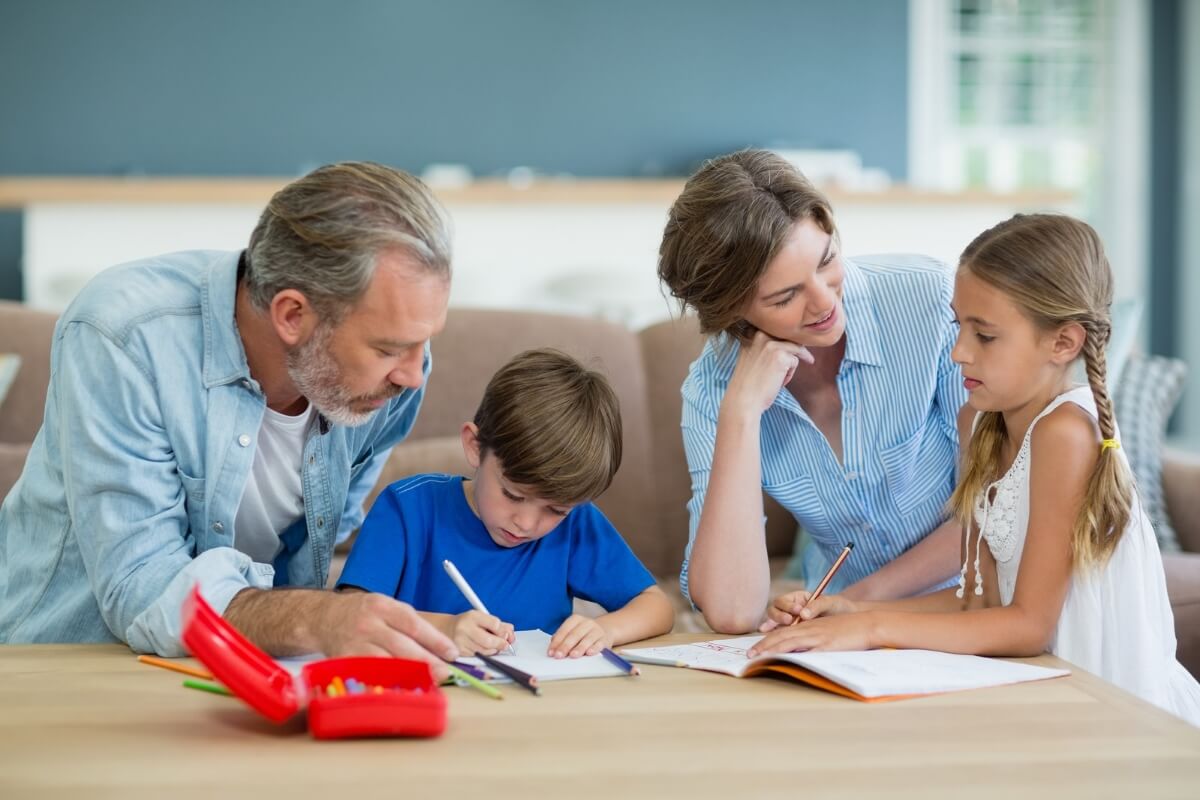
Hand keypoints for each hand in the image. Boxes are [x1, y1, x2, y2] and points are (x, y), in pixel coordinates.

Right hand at [315, 592, 457, 679]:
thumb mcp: (387, 608)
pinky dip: (386, 683)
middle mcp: (368, 624)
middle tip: (445, 673)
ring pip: (385, 664)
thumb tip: (441, 648)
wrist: (325, 617)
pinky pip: (369, 676)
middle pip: (401, 646)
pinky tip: (401, 689)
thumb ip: (411, 625)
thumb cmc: (365, 614)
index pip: (413, 624)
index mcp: (382, 606)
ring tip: (428, 683)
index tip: (452, 653)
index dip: (435, 640)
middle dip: (427, 662)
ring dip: (409, 675)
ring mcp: (354, 644)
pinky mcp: (345, 662)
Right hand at [452, 610, 514, 655]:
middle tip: (505, 645)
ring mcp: (460, 641)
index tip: (505, 634)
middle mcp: (464, 628)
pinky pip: (477, 656)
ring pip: (484, 651)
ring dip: (493, 651)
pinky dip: (484, 654)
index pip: (495, 624)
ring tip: (494, 647)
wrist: (445, 628)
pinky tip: (484, 650)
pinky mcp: (458, 652)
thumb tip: (511, 633)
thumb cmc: (467, 623)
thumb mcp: (481, 618)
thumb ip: (498, 624)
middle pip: (489, 641)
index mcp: (473, 616)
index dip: (503, 631)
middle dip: (500, 644)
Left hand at [548, 614, 611, 657]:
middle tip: (559, 656)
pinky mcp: (605, 639)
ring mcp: (596, 630)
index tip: (551, 653)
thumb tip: (553, 648)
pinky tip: (589, 653)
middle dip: (565, 646)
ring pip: (587, 639)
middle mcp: (586, 623)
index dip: (557, 642)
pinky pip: (599, 644)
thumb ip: (562, 638)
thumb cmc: (584, 633)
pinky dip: (594, 648)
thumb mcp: (572, 631)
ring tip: (573, 655)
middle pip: (574, 635)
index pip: (564, 630)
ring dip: (579, 648)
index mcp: (575, 619)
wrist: (606, 629)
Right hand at [725, 331, 814, 415]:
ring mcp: (771, 344)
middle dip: (795, 349)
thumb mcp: (750, 357)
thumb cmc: (747, 384)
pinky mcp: (781, 355)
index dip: (784, 340)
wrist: (743, 400)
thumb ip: (763, 347)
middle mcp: (760, 334)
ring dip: (791, 365)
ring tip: (780, 379)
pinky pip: (795, 361)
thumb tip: (787, 343)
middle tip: (806, 359)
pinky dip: (790, 374)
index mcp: (751, 334)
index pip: (776, 330)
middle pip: (788, 336)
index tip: (789, 350)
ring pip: (794, 349)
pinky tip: (779, 383)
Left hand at [748, 613, 876, 656]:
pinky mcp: (827, 644)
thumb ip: (812, 639)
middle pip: (781, 636)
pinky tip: (783, 659)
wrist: (867, 624)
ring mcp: (817, 636)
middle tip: (748, 656)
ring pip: (789, 641)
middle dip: (763, 646)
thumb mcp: (827, 631)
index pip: (783, 632)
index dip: (767, 640)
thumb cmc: (849, 629)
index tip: (755, 649)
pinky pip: (807, 650)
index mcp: (808, 626)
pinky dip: (794, 654)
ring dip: (771, 649)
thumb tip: (799, 651)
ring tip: (757, 657)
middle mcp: (809, 629)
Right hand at [759, 591, 858, 631]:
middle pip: (774, 611)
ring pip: (773, 624)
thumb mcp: (830, 603)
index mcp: (797, 599)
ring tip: (777, 632)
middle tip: (789, 620)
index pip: (783, 600)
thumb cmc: (838, 608)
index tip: (798, 610)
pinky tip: (772, 643)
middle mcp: (789, 610)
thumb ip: (816, 606)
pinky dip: (775, 638)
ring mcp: (789, 623)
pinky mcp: (792, 635)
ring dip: (773, 627)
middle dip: (778, 616)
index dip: (787, 605)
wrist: (848, 622)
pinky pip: (780, 636)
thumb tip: (803, 614)